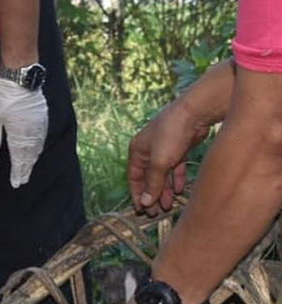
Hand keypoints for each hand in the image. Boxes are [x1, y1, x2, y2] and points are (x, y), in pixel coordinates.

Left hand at [0, 78, 48, 187]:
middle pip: (29, 157)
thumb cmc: (2, 96)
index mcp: (18, 134)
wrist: (20, 77)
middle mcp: (31, 133)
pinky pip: (42, 139)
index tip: (16, 183)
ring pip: (37, 149)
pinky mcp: (43, 118)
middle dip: (25, 170)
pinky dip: (38, 149)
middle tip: (22, 181)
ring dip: (32, 161)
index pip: (18, 159)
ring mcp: (40, 126)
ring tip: (28, 171)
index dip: (17, 173)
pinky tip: (36, 153)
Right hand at [128, 100, 209, 214]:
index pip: (134, 177)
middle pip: (148, 177)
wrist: (193, 115)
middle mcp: (148, 150)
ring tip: (168, 206)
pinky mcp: (179, 149)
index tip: (141, 210)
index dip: (137, 194)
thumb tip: (144, 202)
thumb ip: (153, 183)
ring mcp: (164, 150)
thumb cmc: (171, 134)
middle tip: (155, 213)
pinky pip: (175, 169)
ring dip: (165, 190)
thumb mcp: (160, 162)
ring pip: (163, 175)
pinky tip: (179, 191)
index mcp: (137, 151)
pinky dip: (176, 180)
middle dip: (151, 194)